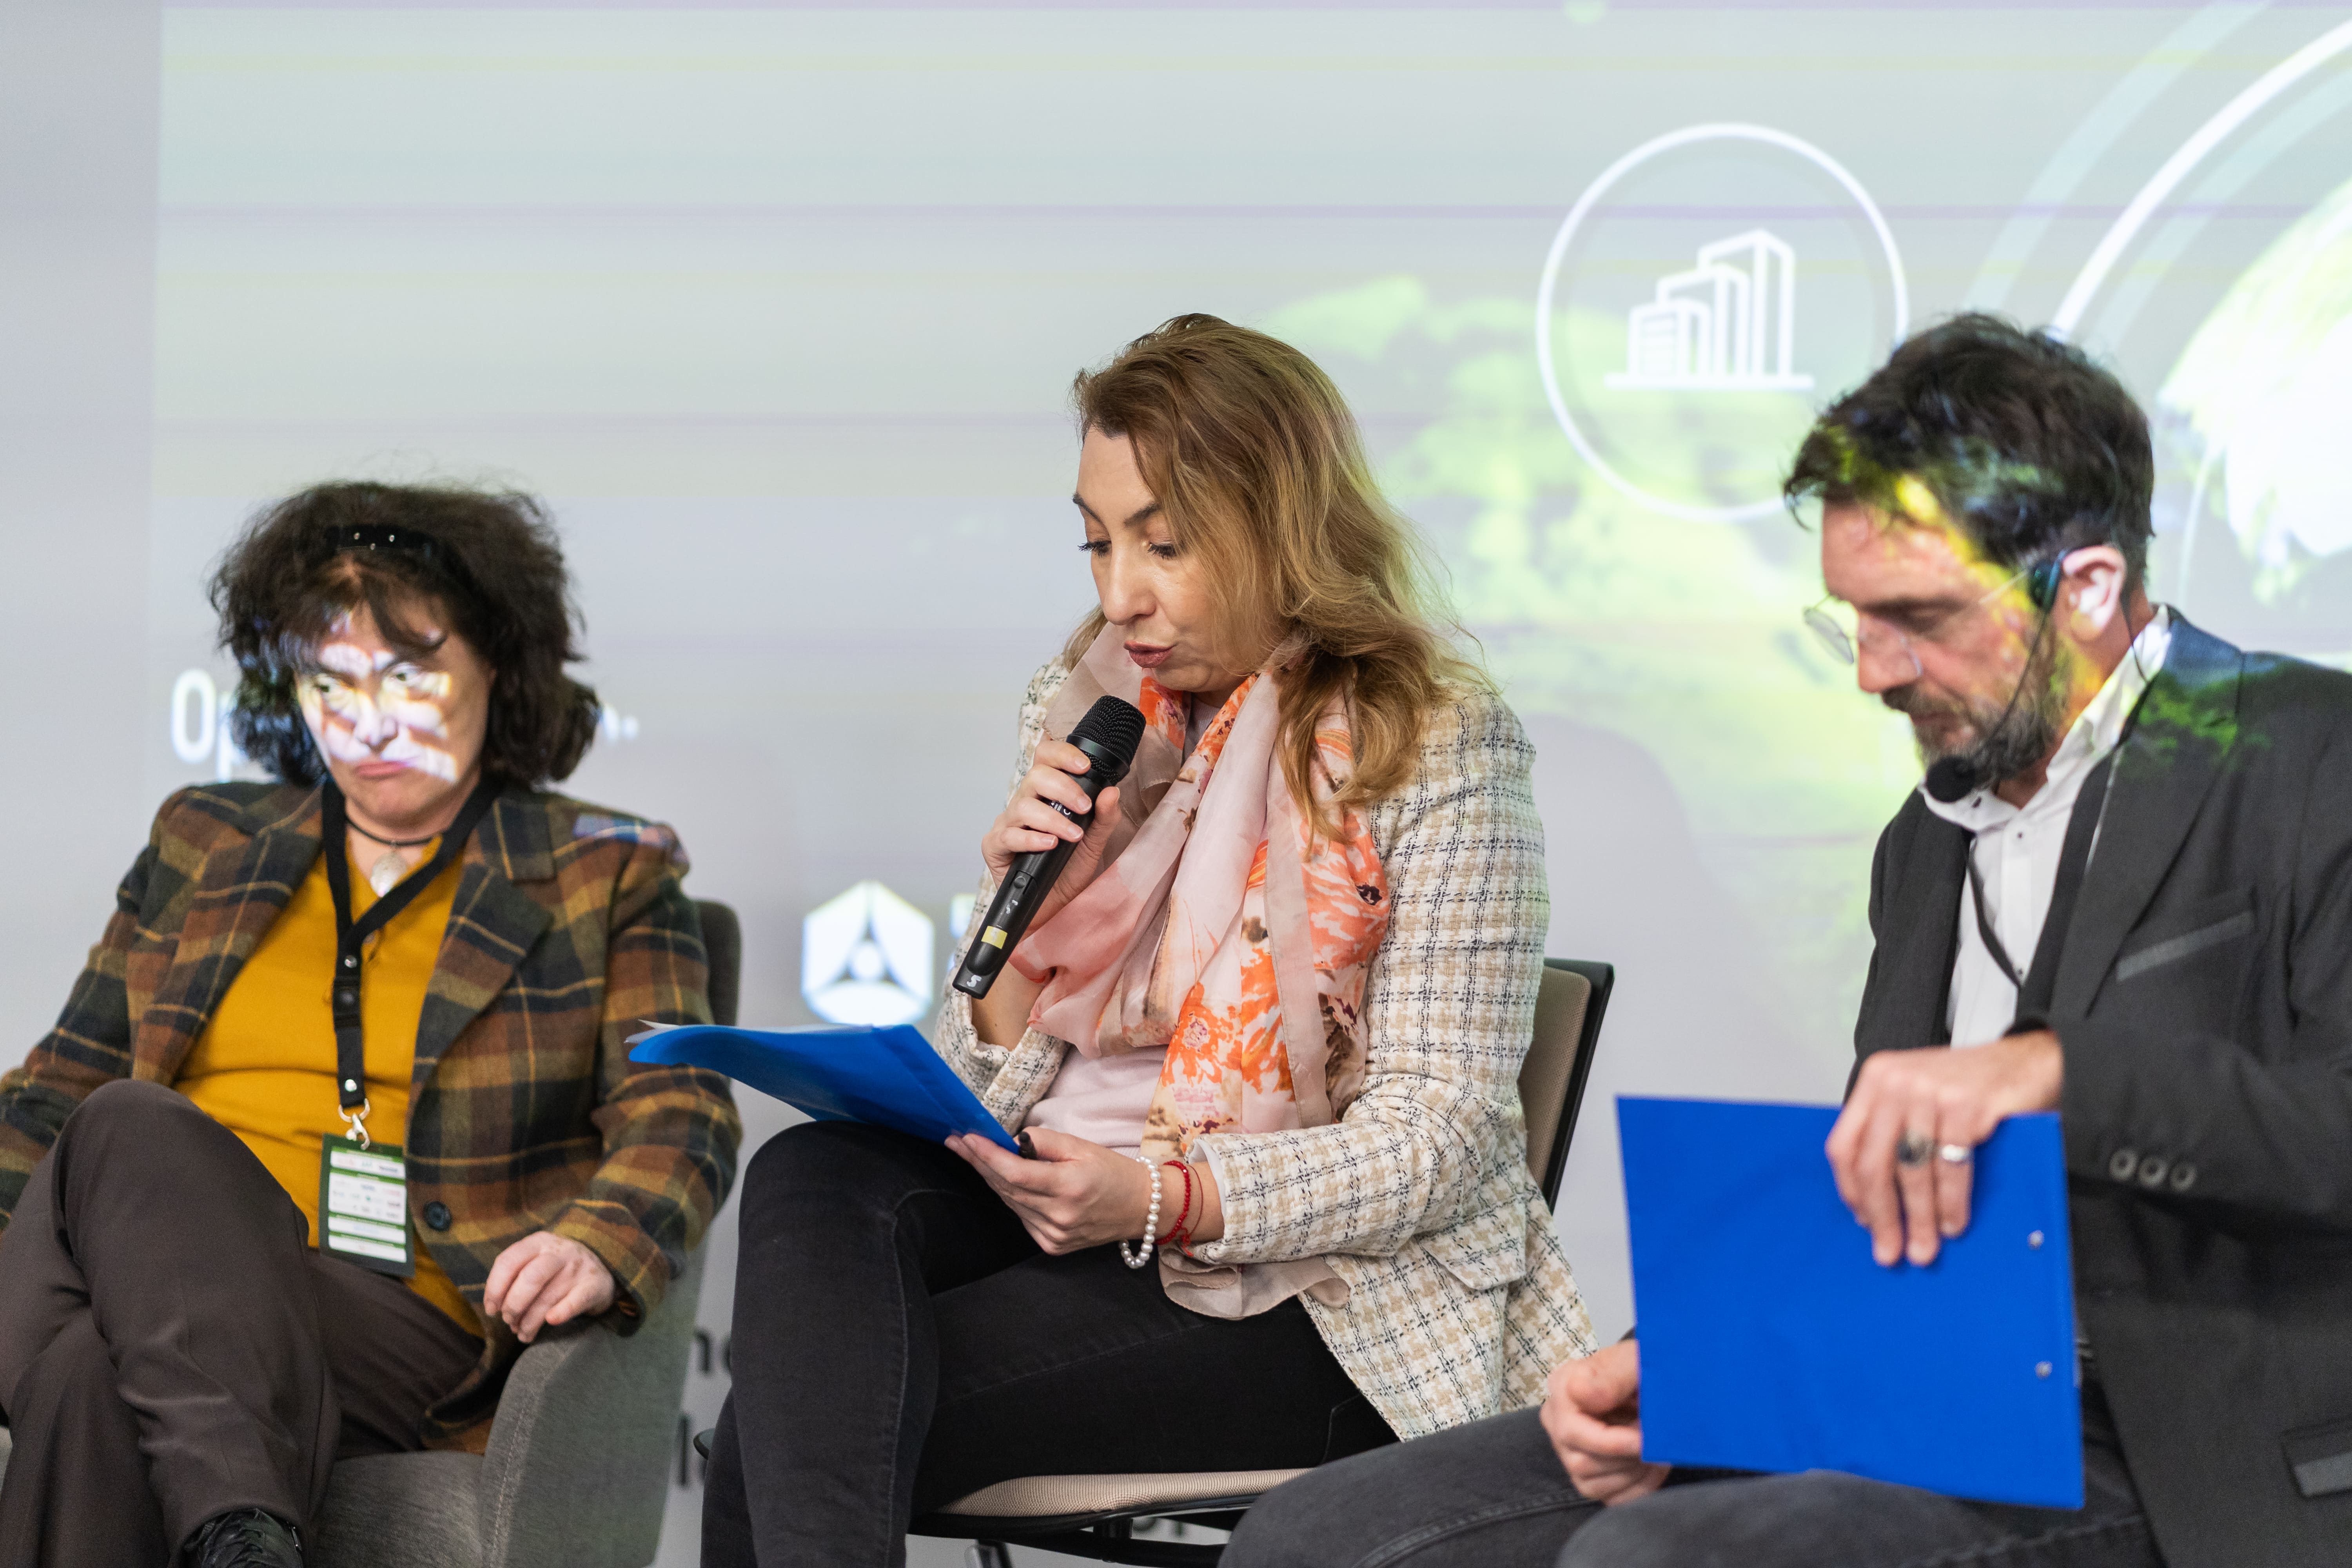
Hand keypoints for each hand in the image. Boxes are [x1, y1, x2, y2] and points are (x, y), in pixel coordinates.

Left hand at [482, 1231, 616, 1342]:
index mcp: (539, 1242)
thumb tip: (495, 1307)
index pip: (508, 1261)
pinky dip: (561, 1313)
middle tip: (509, 1321)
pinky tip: (550, 1322)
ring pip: (548, 1297)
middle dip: (513, 1305)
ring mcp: (578, 1267)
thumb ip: (515, 1275)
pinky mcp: (594, 1285)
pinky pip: (575, 1301)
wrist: (602, 1266)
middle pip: (529, 1278)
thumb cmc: (557, 1269)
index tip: (492, 1309)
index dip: (495, 1288)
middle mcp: (559, 1252)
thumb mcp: (537, 1259)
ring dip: (530, 1322)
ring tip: (523, 1334)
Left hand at [945, 1127, 1156, 1253]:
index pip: (1015, 1173)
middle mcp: (1060, 1216)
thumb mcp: (1083, 1146)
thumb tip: (1011, 1139)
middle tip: (957, 1142)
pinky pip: (1022, 1217)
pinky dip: (1012, 1198)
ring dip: (992, 1179)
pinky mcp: (1053, 1246)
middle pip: (1006, 1188)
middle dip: (979, 1163)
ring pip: (1011, 1204)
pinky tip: (1006, 1181)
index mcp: (1070, 1187)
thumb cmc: (1112, 1172)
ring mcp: (1055, 1236)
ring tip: (974, 1155)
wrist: (1140, 1207)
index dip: (986, 1156)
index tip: (966, 1138)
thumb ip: (1045, 1141)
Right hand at [980, 739, 1124, 930]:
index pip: (1045, 759)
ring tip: (1072, 836)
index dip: (1061, 754)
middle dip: (1063, 788)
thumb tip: (1112, 791)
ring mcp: (1007, 824)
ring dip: (1052, 820)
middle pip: (1035, 776)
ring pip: (1023, 806)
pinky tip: (1049, 846)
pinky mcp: (995, 846)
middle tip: (1084, 807)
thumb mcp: (1093, 844)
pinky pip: (1009, 835)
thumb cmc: (1067, 872)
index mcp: (1046, 796)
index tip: (1084, 766)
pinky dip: (1032, 839)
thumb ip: (1105, 818)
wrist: (1052, 908)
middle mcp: (1024, 804)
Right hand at [1541, 1342, 1668, 1504]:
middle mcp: (1557, 1422)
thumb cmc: (1645, 1368)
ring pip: (1593, 1486)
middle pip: (1581, 1464)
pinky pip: (1610, 1499)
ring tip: (1657, 1448)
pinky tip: (1654, 1464)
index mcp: (1562, 1388)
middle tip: (1657, 1439)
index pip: (1571, 1431)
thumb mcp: (1637, 1361)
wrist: (1659, 1383)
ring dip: (1635, 1472)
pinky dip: (1639, 1487)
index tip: (1646, 1437)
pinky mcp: (1588, 1477)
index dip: (1613, 1442)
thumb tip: (1579, 1393)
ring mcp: (1569, 1452)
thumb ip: (1611, 1374)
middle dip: (1627, 1458)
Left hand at [1826, 1030, 2062, 1267]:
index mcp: (1875, 1080)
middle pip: (1873, 1163)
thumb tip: (1873, 1200)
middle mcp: (1895, 1082)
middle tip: (1890, 1251)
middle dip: (1882, 1216)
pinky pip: (1950, 1168)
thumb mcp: (1915, 1098)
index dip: (1851, 1190)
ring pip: (1912, 1171)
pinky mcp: (1965, 1105)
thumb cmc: (1968, 1086)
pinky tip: (1952, 1224)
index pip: (1844, 1144)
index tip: (1863, 1221)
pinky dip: (1951, 1203)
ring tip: (1924, 1248)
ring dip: (1918, 1219)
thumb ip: (1891, 1133)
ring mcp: (1929, 1091)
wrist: (2027, 1061)